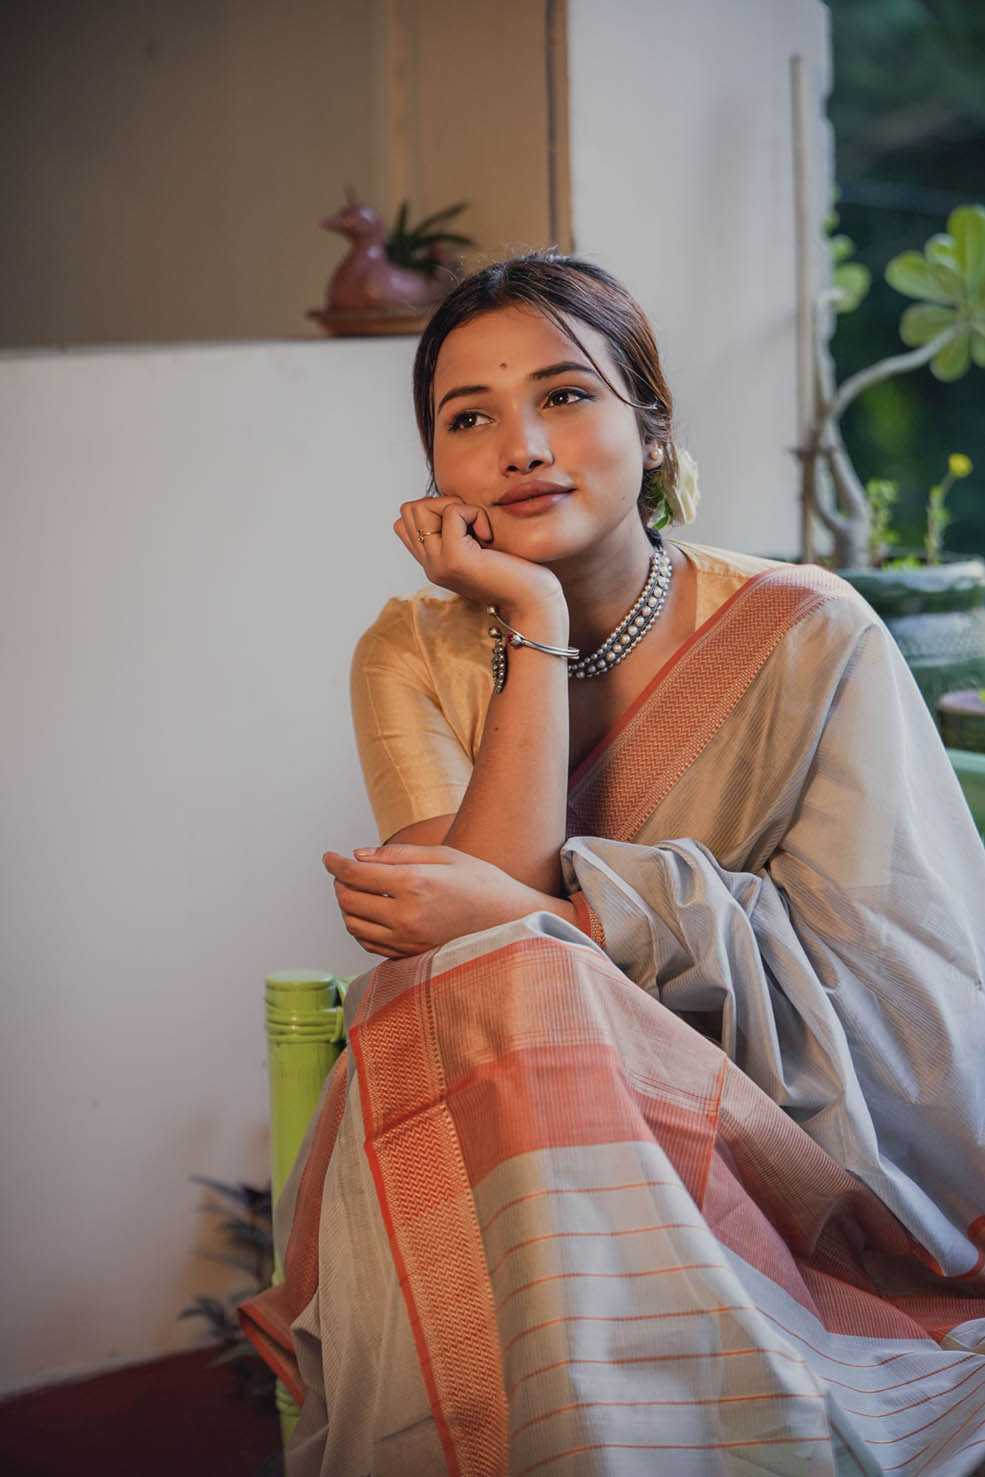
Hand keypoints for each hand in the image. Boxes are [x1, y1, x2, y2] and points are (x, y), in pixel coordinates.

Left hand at [323, 843, 576, 957]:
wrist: (514, 922)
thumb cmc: (483, 882)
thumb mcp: (445, 856)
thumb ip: (397, 855)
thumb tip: (356, 855)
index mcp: (415, 884)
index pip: (355, 874)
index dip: (334, 864)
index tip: (328, 857)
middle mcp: (406, 916)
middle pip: (348, 901)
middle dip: (339, 884)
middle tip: (343, 872)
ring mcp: (408, 941)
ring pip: (354, 926)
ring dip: (347, 907)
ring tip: (356, 892)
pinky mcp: (412, 957)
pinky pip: (370, 945)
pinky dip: (362, 928)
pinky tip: (372, 914)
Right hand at [394, 495, 564, 619]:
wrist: (531, 603)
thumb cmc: (516, 572)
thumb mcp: (479, 548)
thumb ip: (459, 532)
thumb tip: (449, 503)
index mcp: (434, 563)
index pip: (405, 523)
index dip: (434, 511)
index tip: (464, 527)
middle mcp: (430, 565)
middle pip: (409, 510)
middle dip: (441, 503)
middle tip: (470, 524)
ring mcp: (438, 563)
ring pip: (421, 508)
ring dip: (453, 505)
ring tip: (477, 529)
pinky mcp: (455, 558)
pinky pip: (453, 512)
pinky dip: (475, 513)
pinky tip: (488, 536)